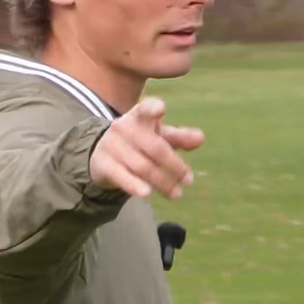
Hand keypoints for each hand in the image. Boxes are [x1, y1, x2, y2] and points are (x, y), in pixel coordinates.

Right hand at [89, 97, 204, 199]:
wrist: (102, 153)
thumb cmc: (140, 142)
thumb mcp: (160, 137)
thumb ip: (180, 138)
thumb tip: (201, 138)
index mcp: (140, 117)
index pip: (146, 109)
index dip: (153, 109)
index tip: (161, 110)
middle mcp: (124, 127)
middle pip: (155, 147)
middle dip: (174, 165)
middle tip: (188, 180)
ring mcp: (111, 145)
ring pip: (142, 166)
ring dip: (162, 182)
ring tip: (177, 194)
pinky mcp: (103, 164)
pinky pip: (121, 176)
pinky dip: (134, 185)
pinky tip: (147, 193)